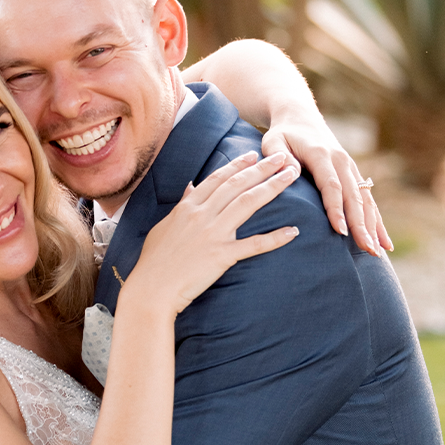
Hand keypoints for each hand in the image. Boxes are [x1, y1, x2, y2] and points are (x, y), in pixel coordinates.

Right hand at [130, 151, 299, 314]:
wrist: (151, 289)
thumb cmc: (154, 261)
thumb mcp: (165, 226)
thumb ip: (181, 205)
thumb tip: (191, 186)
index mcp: (188, 207)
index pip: (218, 179)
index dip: (238, 165)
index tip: (254, 155)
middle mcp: (202, 215)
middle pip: (237, 185)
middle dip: (262, 168)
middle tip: (283, 157)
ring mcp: (213, 234)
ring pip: (247, 203)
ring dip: (272, 187)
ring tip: (291, 175)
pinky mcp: (222, 256)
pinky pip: (253, 245)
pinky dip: (274, 238)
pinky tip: (293, 231)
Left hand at [261, 121, 391, 256]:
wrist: (300, 117)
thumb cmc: (282, 134)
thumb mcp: (273, 142)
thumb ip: (279, 157)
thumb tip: (290, 173)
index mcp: (322, 155)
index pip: (331, 186)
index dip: (336, 209)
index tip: (339, 230)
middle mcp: (342, 161)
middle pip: (354, 197)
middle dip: (361, 225)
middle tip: (366, 249)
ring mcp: (351, 168)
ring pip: (366, 200)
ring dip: (374, 227)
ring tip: (378, 251)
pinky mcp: (354, 175)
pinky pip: (368, 201)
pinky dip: (377, 222)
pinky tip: (384, 242)